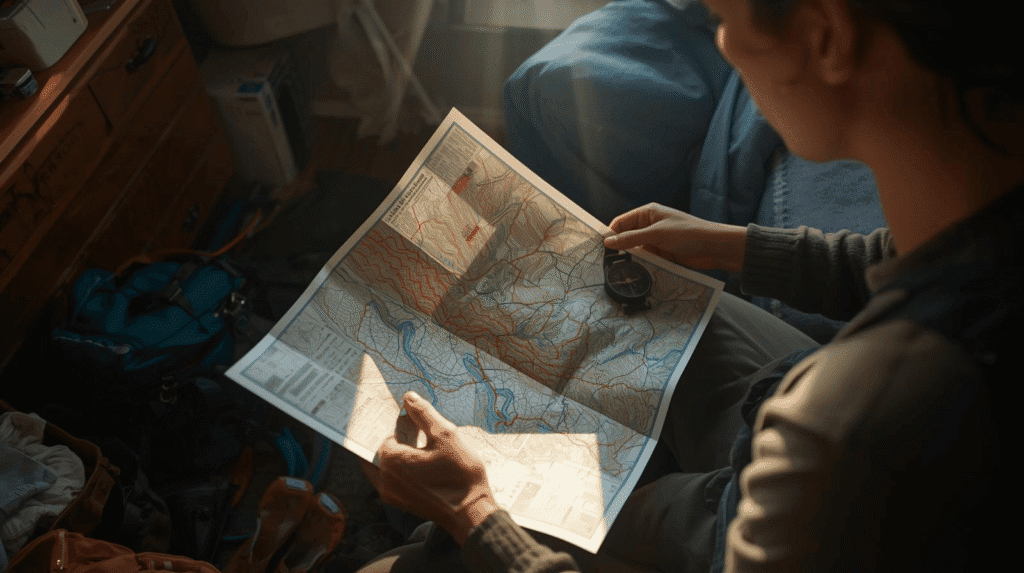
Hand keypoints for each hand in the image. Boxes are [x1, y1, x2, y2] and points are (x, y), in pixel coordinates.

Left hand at [360, 392, 499, 544]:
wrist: (472, 513)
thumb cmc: (460, 474)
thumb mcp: (445, 436)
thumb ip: (424, 414)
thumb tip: (409, 397)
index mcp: (392, 461)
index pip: (385, 434)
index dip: (398, 424)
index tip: (408, 417)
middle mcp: (385, 479)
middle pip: (381, 451)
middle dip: (394, 437)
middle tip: (409, 425)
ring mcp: (392, 494)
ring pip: (385, 466)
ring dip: (396, 453)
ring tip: (417, 441)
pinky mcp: (401, 502)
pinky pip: (393, 480)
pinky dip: (401, 468)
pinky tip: (421, 460)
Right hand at [605, 203, 746, 272]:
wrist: (714, 247)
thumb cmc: (687, 234)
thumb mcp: (657, 234)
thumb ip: (631, 238)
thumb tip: (607, 242)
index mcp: (647, 214)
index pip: (621, 222)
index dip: (610, 234)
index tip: (600, 249)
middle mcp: (649, 226)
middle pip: (626, 237)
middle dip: (618, 249)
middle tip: (606, 264)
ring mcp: (656, 241)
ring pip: (635, 250)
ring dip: (629, 259)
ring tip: (617, 272)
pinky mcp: (662, 254)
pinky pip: (646, 260)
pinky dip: (640, 265)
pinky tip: (633, 274)